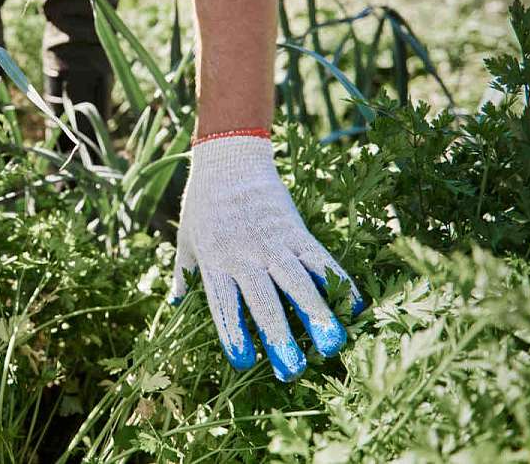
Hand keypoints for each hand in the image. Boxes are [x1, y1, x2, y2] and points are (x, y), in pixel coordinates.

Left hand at [170, 134, 363, 381]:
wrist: (229, 158)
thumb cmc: (203, 204)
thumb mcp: (185, 239)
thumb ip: (184, 274)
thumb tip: (175, 305)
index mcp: (214, 259)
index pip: (223, 302)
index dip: (233, 332)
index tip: (243, 362)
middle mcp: (245, 254)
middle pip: (263, 299)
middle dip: (278, 337)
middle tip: (292, 371)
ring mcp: (274, 242)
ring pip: (298, 281)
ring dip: (316, 314)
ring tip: (332, 344)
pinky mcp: (297, 230)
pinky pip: (321, 259)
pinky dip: (338, 282)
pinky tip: (354, 308)